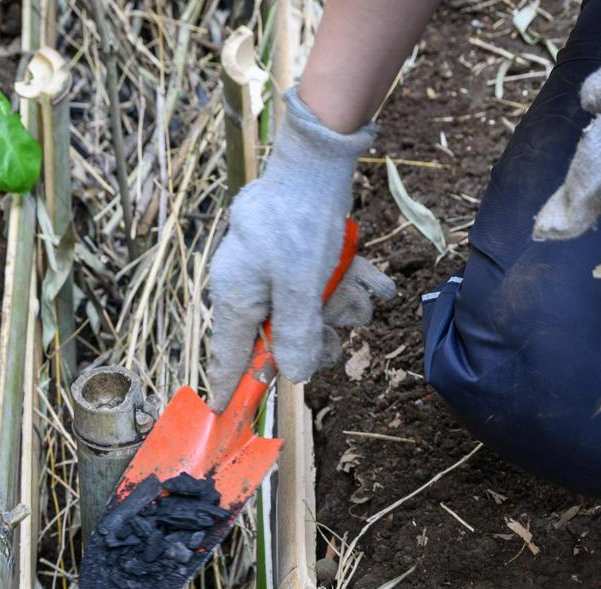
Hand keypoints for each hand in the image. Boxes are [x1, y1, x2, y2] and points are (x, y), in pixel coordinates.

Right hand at [208, 88, 394, 408]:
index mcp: (237, 298)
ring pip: (310, 311)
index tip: (224, 414)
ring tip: (362, 293)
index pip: (228, 356)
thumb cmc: (300, 224)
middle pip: (280, 338)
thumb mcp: (299, 288)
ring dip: (342, 307)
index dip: (231, 387)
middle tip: (337, 333)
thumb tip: (294, 376)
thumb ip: (294, 335)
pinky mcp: (297, 256)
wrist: (317, 162)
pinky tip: (375, 286)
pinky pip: (324, 285)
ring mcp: (274, 271)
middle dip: (317, 336)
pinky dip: (351, 286)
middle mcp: (251, 288)